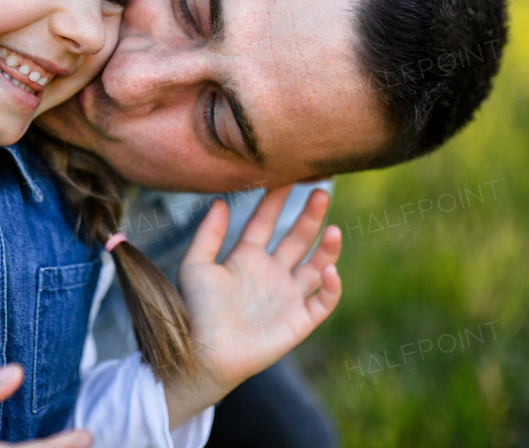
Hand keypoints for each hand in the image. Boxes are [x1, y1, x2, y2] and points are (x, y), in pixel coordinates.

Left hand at [168, 187, 341, 424]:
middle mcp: (270, 273)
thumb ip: (208, 234)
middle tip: (321, 190)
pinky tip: (328, 269)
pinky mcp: (299, 321)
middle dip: (310, 215)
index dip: (275, 200)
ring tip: (333, 228)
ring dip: (327, 247)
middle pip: (296, 238)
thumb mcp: (195, 266)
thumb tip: (219, 200)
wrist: (202, 353)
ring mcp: (287, 296)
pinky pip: (323, 301)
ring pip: (316, 266)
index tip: (286, 175)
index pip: (264, 222)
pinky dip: (331, 286)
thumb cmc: (195, 311)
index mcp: (246, 258)